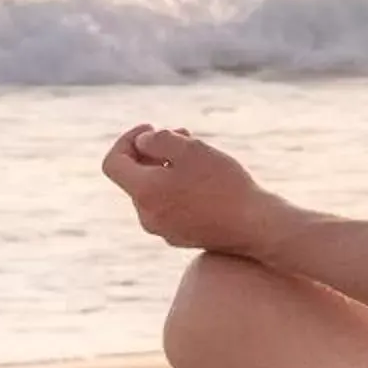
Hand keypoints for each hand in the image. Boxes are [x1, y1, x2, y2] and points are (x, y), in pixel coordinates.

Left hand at [100, 124, 284, 256]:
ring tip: (199, 157)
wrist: (255, 226)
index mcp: (144, 192)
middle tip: (183, 135)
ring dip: (168, 169)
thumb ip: (159, 140)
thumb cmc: (224, 185)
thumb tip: (142, 142)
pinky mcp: (181, 237)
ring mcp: (163, 229)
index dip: (126, 140)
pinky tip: (207, 182)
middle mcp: (146, 215)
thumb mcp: (191, 149)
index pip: (113, 163)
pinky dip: (179, 189)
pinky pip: (169, 207)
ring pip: (154, 191)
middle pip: (135, 177)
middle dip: (153, 152)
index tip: (151, 129)